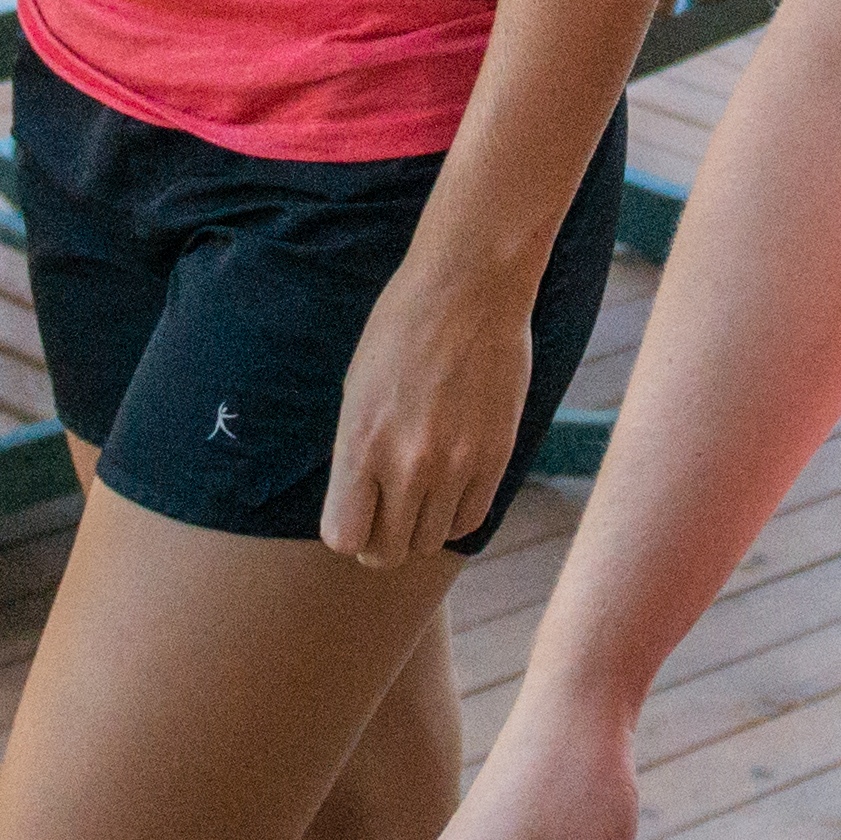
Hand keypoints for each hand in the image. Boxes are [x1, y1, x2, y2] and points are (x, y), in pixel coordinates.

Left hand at [315, 237, 538, 568]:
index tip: (356, 514)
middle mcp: (407, 463)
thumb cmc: (402, 329)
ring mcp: (456, 464)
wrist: (470, 288)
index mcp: (360, 442)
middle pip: (388, 551)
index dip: (348, 532)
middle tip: (387, 513)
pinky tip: (451, 485)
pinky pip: (471, 520)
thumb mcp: (357, 389)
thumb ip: (357, 451)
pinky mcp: (496, 457)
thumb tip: (361, 502)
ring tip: (421, 492)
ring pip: (431, 541)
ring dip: (421, 526)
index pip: (344, 536)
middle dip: (382, 540)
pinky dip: (456, 512)